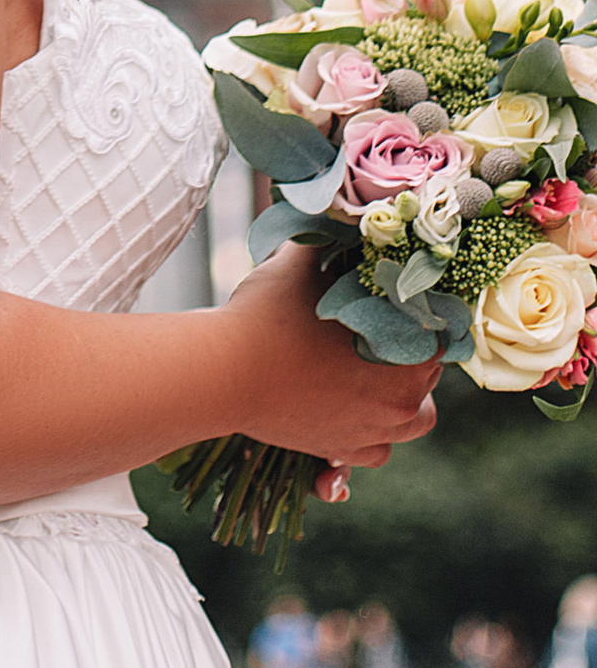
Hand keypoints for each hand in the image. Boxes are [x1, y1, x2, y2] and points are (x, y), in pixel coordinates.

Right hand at [218, 241, 439, 475]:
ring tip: (372, 375)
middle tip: (378, 328)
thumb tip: (343, 215)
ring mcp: (372, 433)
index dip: (423, 311)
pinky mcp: (342, 452)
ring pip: (412, 421)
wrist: (226, 372)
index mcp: (407, 355)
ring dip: (401, 400)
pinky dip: (371, 434)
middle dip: (411, 353)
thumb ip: (332, 242)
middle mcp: (401, 403)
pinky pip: (376, 451)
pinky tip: (350, 410)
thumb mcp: (304, 264)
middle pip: (428, 377)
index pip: (441, 332)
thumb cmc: (269, 316)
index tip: (399, 297)